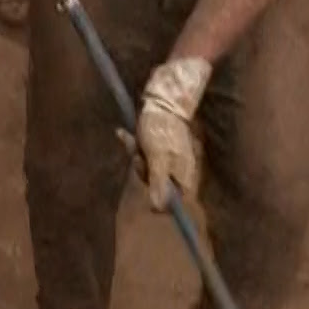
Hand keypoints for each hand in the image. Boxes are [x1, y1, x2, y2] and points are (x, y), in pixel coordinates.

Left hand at [131, 57, 210, 209]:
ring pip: (148, 169)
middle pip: (157, 185)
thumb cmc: (161, 130)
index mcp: (185, 177)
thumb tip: (159, 208)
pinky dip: (134, 146)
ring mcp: (169, 160)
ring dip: (136, 154)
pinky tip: (124, 134)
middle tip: (138, 155)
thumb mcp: (157, 158)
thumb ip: (159, 182)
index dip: (157, 195)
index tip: (145, 181)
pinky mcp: (159, 149)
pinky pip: (145, 155)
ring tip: (131, 138)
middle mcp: (179, 171)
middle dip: (142, 169)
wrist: (161, 100)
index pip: (173, 201)